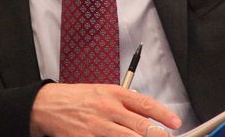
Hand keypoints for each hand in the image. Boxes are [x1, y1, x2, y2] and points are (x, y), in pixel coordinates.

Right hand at [29, 83, 182, 136]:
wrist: (49, 105)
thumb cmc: (78, 98)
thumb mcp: (103, 91)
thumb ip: (124, 101)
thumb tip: (147, 112)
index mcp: (114, 93)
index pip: (145, 104)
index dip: (163, 114)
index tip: (175, 122)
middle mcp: (108, 109)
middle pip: (141, 126)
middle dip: (158, 135)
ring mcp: (98, 126)